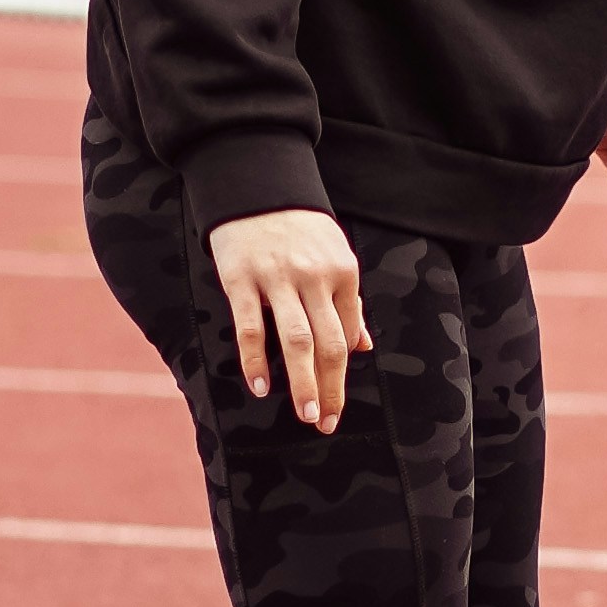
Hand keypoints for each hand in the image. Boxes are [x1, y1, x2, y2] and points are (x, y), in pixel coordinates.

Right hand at [208, 206, 369, 430]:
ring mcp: (277, 278)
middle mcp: (314, 277)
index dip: (344, 371)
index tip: (337, 403)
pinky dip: (256, 360)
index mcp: (343, 272)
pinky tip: (260, 386)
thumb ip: (349, 301)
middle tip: (326, 422)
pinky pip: (251, 327)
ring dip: (303, 382)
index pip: (348, 332)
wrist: (256, 184)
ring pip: (296, 340)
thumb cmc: (299, 228)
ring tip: (306, 414)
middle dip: (331, 387)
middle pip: (329, 343)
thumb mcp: (335, 256)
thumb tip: (365, 347)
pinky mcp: (242, 279)